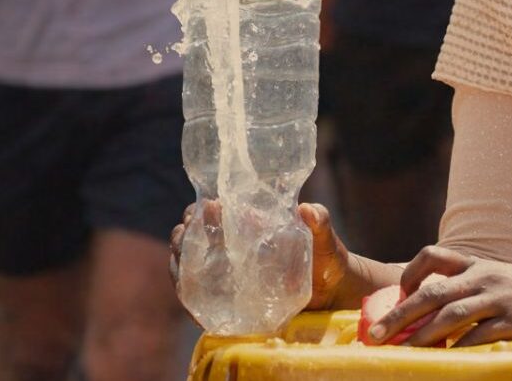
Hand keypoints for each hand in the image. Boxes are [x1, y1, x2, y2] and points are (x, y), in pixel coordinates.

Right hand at [169, 203, 351, 314]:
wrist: (333, 293)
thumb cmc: (326, 259)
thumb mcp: (324, 239)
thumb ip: (319, 222)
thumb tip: (307, 209)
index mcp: (247, 227)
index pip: (210, 213)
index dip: (199, 211)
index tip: (203, 211)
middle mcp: (231, 249)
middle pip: (191, 238)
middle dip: (182, 236)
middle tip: (185, 237)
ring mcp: (228, 275)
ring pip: (188, 267)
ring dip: (178, 265)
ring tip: (181, 267)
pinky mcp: (230, 302)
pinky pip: (200, 300)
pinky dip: (190, 300)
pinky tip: (191, 302)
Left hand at [372, 246, 511, 348]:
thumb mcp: (499, 279)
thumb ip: (470, 289)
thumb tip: (430, 314)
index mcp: (478, 264)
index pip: (434, 256)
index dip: (409, 273)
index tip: (396, 294)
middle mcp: (484, 277)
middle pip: (432, 292)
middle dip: (399, 314)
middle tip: (376, 336)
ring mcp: (500, 298)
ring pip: (451, 316)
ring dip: (422, 337)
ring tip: (402, 354)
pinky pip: (479, 337)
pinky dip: (459, 351)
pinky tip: (446, 362)